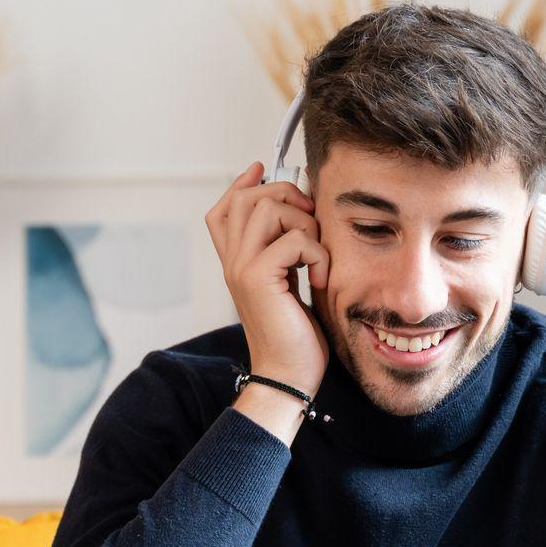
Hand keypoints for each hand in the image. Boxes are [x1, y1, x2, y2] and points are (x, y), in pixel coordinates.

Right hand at [205, 161, 329, 396]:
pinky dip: (318, 254)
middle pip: (247, 197)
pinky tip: (321, 280)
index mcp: (236, 262)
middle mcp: (232, 261)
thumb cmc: (296, 336)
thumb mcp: (290, 285)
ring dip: (304, 222)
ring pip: (267, 207)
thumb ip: (287, 252)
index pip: (224, 208)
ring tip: (316, 254)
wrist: (288, 377)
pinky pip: (294, 239)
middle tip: (311, 220)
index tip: (263, 170)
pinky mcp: (257, 278)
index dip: (243, 183)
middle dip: (287, 195)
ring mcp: (240, 268)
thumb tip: (301, 213)